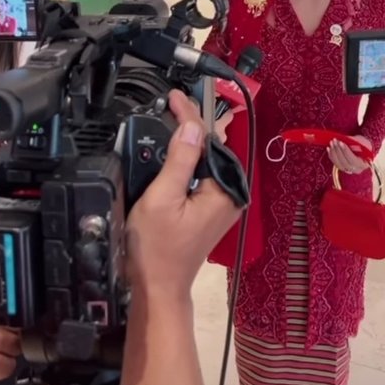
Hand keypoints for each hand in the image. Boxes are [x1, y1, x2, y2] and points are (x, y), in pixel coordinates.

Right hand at [125, 89, 241, 300]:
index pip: (208, 141)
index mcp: (224, 191)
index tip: (175, 96)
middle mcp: (229, 196)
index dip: (189, 115)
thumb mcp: (162, 197)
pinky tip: (176, 150)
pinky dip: (188, 161)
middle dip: (193, 125)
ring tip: (175, 117)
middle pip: (211, 149)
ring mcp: (221, 205)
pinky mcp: (209, 212)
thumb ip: (179, 159)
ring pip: (206, 162)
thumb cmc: (156, 249)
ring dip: (190, 142)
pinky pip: (201, 176)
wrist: (155, 288)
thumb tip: (192, 125)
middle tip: (173, 103)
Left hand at [328, 135, 373, 175]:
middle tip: (334, 141)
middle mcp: (356, 170)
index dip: (346, 151)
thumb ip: (354, 141)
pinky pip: (336, 163)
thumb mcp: (361, 141)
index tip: (341, 142)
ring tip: (331, 143)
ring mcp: (349, 170)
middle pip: (345, 163)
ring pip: (339, 164)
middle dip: (338, 151)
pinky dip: (331, 156)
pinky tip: (328, 148)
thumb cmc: (364, 144)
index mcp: (364, 164)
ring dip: (334, 153)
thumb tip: (344, 139)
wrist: (364, 149)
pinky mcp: (343, 168)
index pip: (353, 160)